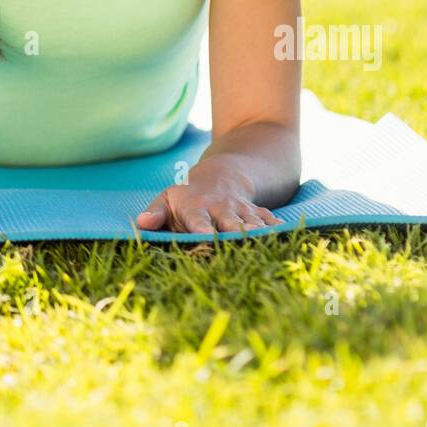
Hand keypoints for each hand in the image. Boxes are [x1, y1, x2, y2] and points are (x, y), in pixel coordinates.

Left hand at [135, 160, 284, 235]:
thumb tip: (141, 223)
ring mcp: (241, 211)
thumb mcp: (167, 200)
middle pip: (230, 224)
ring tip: (267, 247)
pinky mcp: (257, 213)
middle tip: (241, 250)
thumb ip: (155, 214)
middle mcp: (221, 209)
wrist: (221, 176)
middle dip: (236, 236)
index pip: (199, 222)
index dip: (203, 230)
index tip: (207, 239)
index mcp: (196, 209)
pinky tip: (286, 236)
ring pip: (252, 223)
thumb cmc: (187, 196)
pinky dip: (277, 228)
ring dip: (258, 235)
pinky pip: (269, 220)